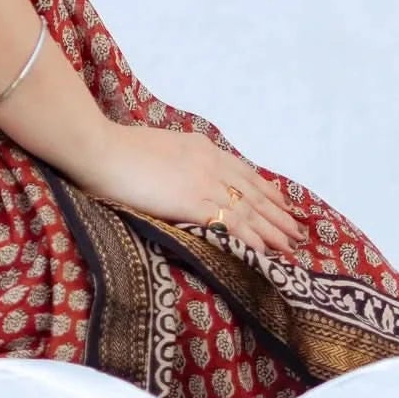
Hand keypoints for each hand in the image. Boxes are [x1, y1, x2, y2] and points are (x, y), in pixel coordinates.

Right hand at [78, 123, 306, 257]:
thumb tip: (176, 170)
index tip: (281, 202)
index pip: (242, 171)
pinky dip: (252, 238)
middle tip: (297, 230)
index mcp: (200, 147)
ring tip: (292, 246)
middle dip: (277, 213)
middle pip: (253, 192)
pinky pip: (231, 224)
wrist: (101, 149)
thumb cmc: (116, 148)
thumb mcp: (155, 146)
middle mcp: (210, 162)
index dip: (265, 189)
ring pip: (249, 209)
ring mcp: (204, 182)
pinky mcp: (194, 202)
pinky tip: (267, 251)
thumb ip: (174, 159)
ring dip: (273, 230)